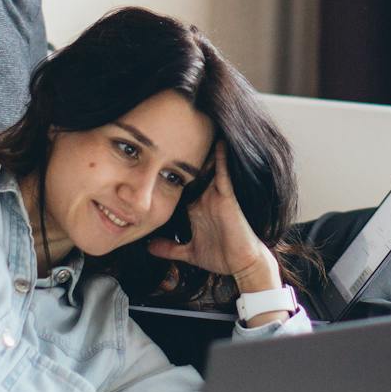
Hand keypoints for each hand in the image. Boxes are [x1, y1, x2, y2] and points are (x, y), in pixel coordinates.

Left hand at [146, 144, 277, 287]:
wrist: (242, 264)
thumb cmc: (220, 256)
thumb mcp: (188, 252)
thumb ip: (169, 248)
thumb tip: (148, 247)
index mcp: (196, 207)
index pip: (181, 185)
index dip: (169, 172)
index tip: (156, 156)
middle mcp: (206, 197)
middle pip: (193, 171)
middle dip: (183, 154)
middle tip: (170, 133)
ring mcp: (217, 195)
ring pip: (208, 167)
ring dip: (202, 150)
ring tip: (195, 126)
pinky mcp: (228, 197)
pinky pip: (224, 174)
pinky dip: (222, 159)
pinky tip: (220, 143)